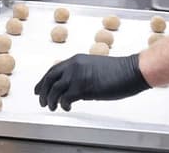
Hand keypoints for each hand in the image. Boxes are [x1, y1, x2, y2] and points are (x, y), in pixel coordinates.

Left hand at [34, 53, 149, 110]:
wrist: (129, 70)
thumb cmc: (117, 70)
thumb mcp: (93, 67)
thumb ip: (80, 73)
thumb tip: (71, 86)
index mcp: (75, 60)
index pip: (53, 70)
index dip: (44, 80)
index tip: (39, 89)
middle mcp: (73, 66)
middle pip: (49, 79)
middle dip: (43, 91)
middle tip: (42, 101)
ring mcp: (77, 76)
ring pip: (54, 89)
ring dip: (51, 100)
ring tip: (52, 107)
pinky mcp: (83, 87)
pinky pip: (65, 98)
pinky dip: (63, 104)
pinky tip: (67, 108)